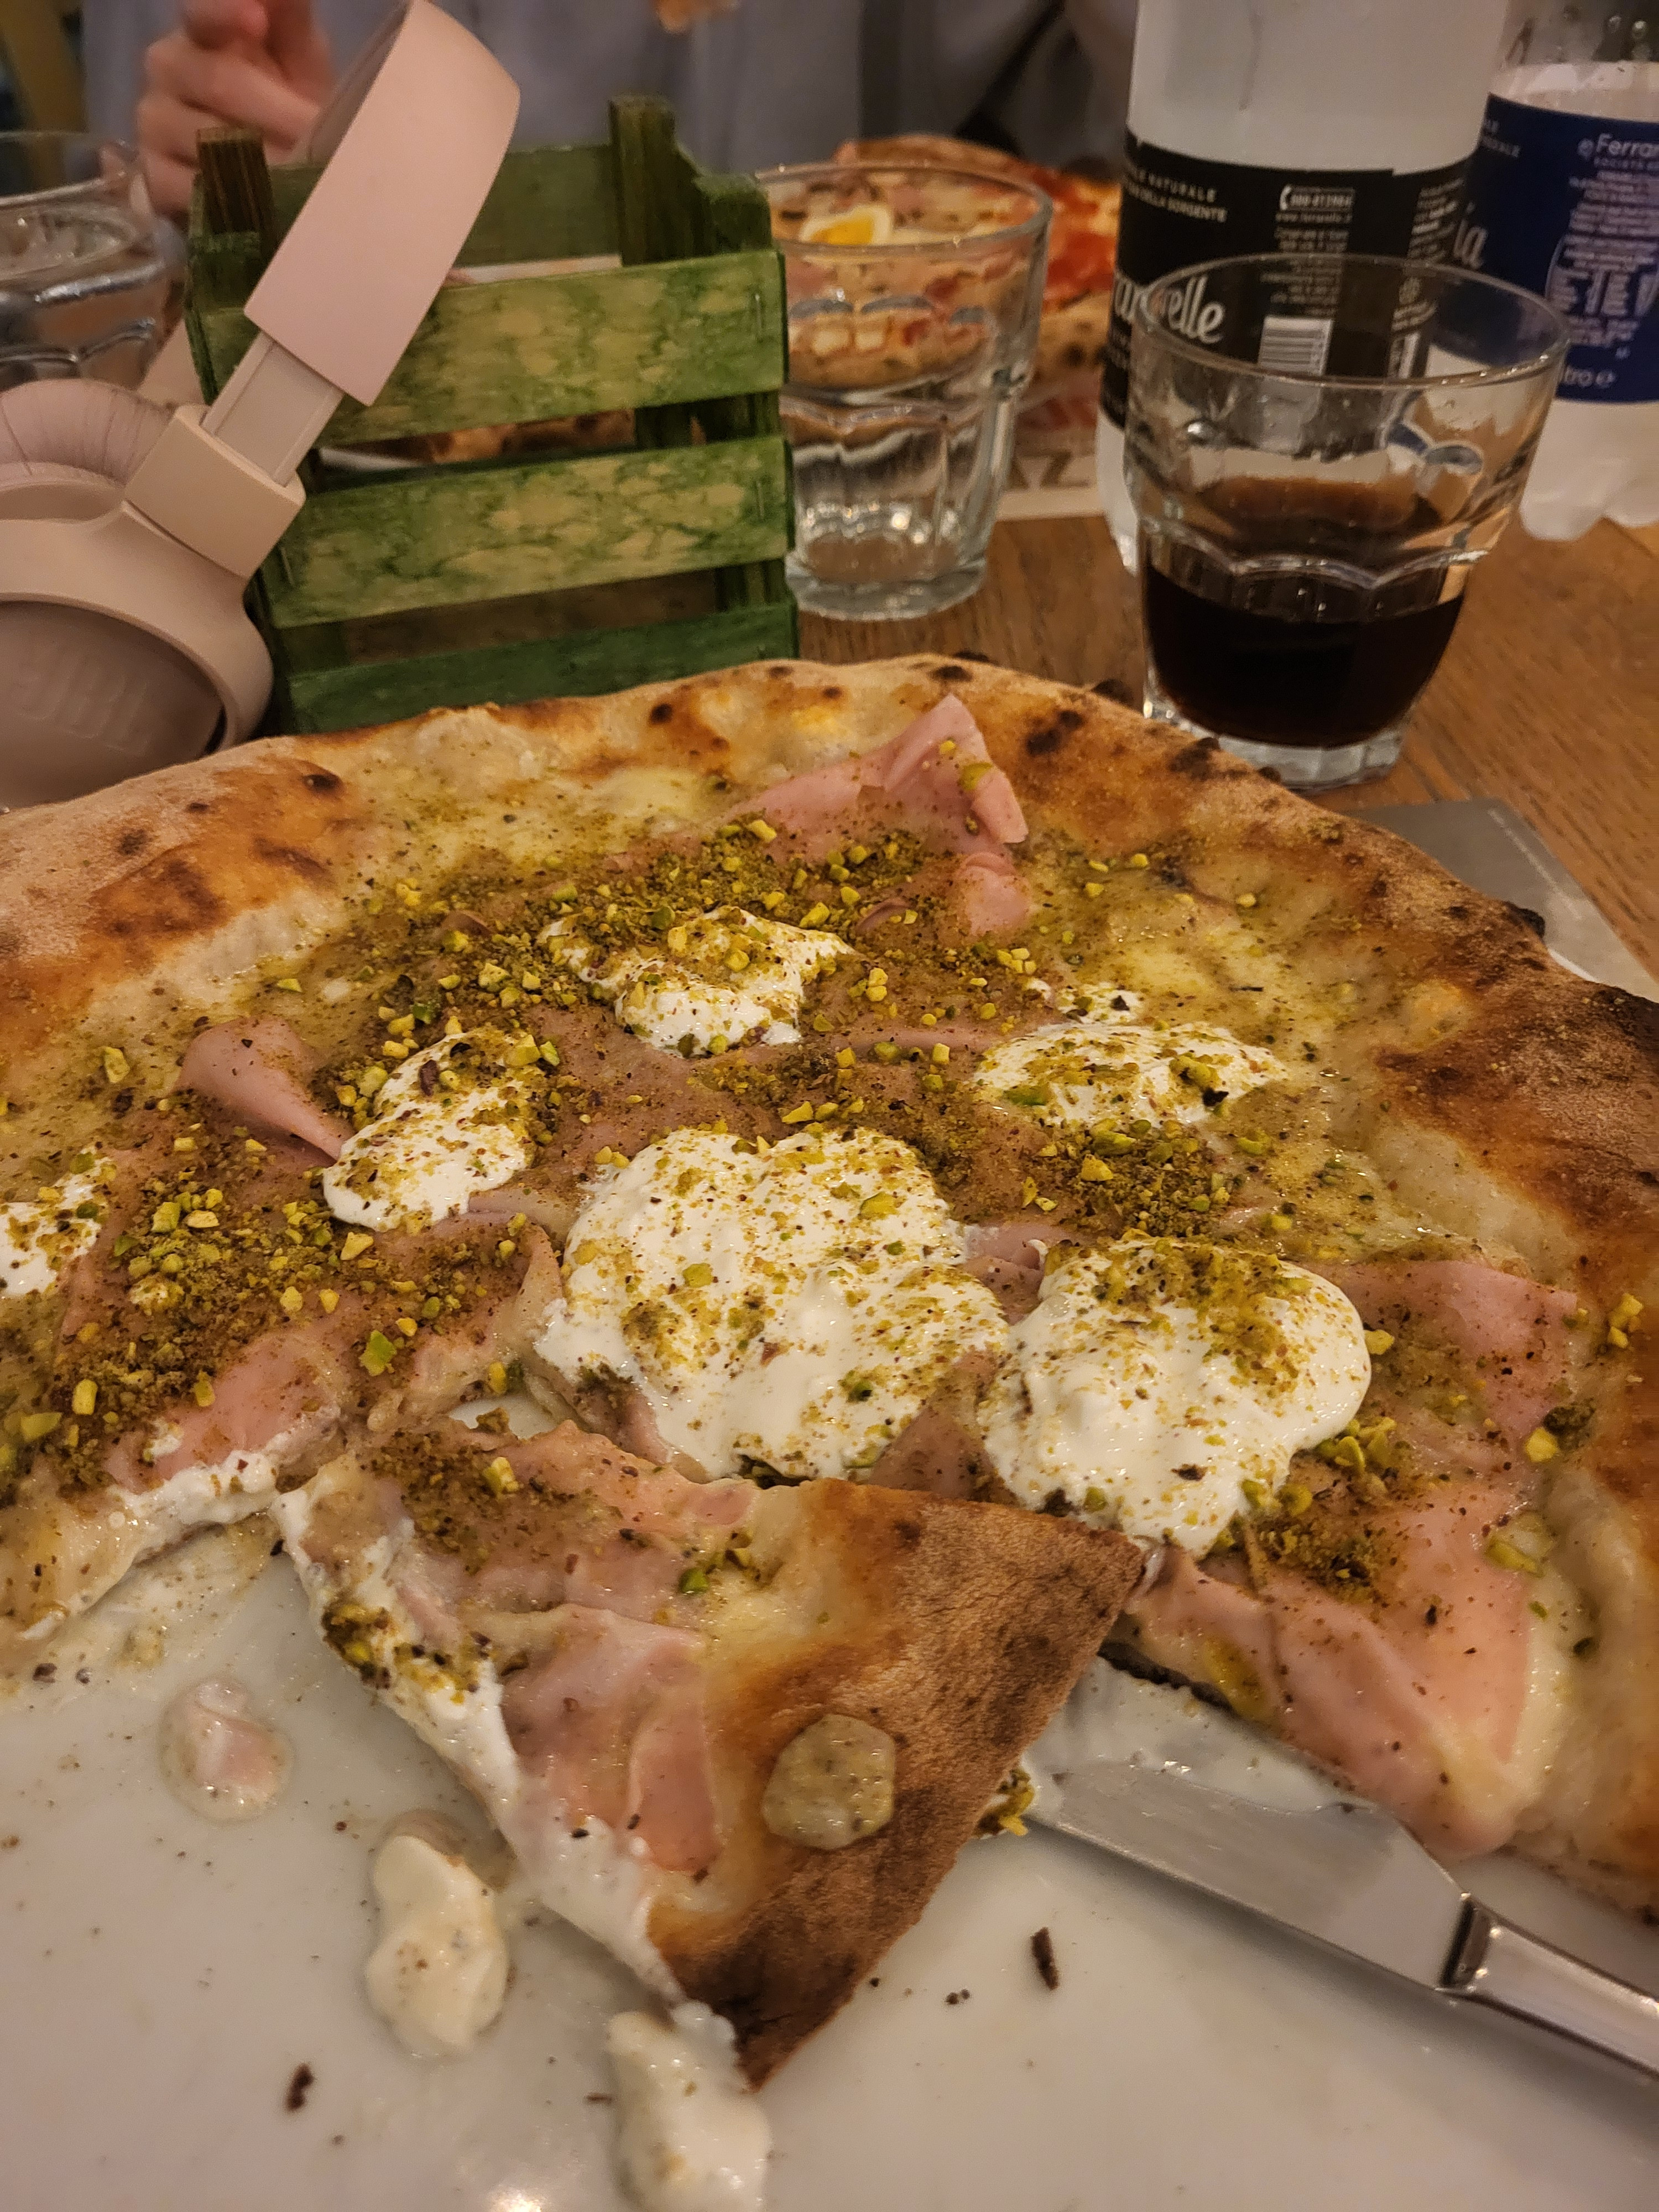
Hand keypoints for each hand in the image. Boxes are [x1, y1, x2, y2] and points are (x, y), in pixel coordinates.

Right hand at [138, 0, 333, 218]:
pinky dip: (236, 201)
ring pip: (207, 140)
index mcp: (200, 30)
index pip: (202, 12)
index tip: (258, 22)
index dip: (227, 14)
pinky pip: (193, 189)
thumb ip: (289, 15)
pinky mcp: (153, 176)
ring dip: (262, 162)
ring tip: (301, 180)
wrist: (270, 169)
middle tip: (317, 139)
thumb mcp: (296, 56)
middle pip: (219, 82)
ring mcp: (153, 121)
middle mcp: (167, 67)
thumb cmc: (285, 101)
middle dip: (277, 113)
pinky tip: (265, 209)